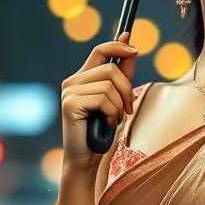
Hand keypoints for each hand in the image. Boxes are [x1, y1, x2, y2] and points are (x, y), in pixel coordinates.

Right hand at [60, 31, 138, 171]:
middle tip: (128, 109)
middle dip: (127, 89)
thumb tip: (131, 47)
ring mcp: (69, 92)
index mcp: (82, 78)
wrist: (87, 159)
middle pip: (111, 68)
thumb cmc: (102, 132)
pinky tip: (106, 125)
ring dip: (119, 106)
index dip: (118, 45)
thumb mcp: (117, 100)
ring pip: (109, 85)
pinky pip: (103, 99)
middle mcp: (72, 82)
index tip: (135, 49)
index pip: (100, 50)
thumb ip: (123, 76)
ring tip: (113, 120)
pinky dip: (111, 114)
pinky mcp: (70, 104)